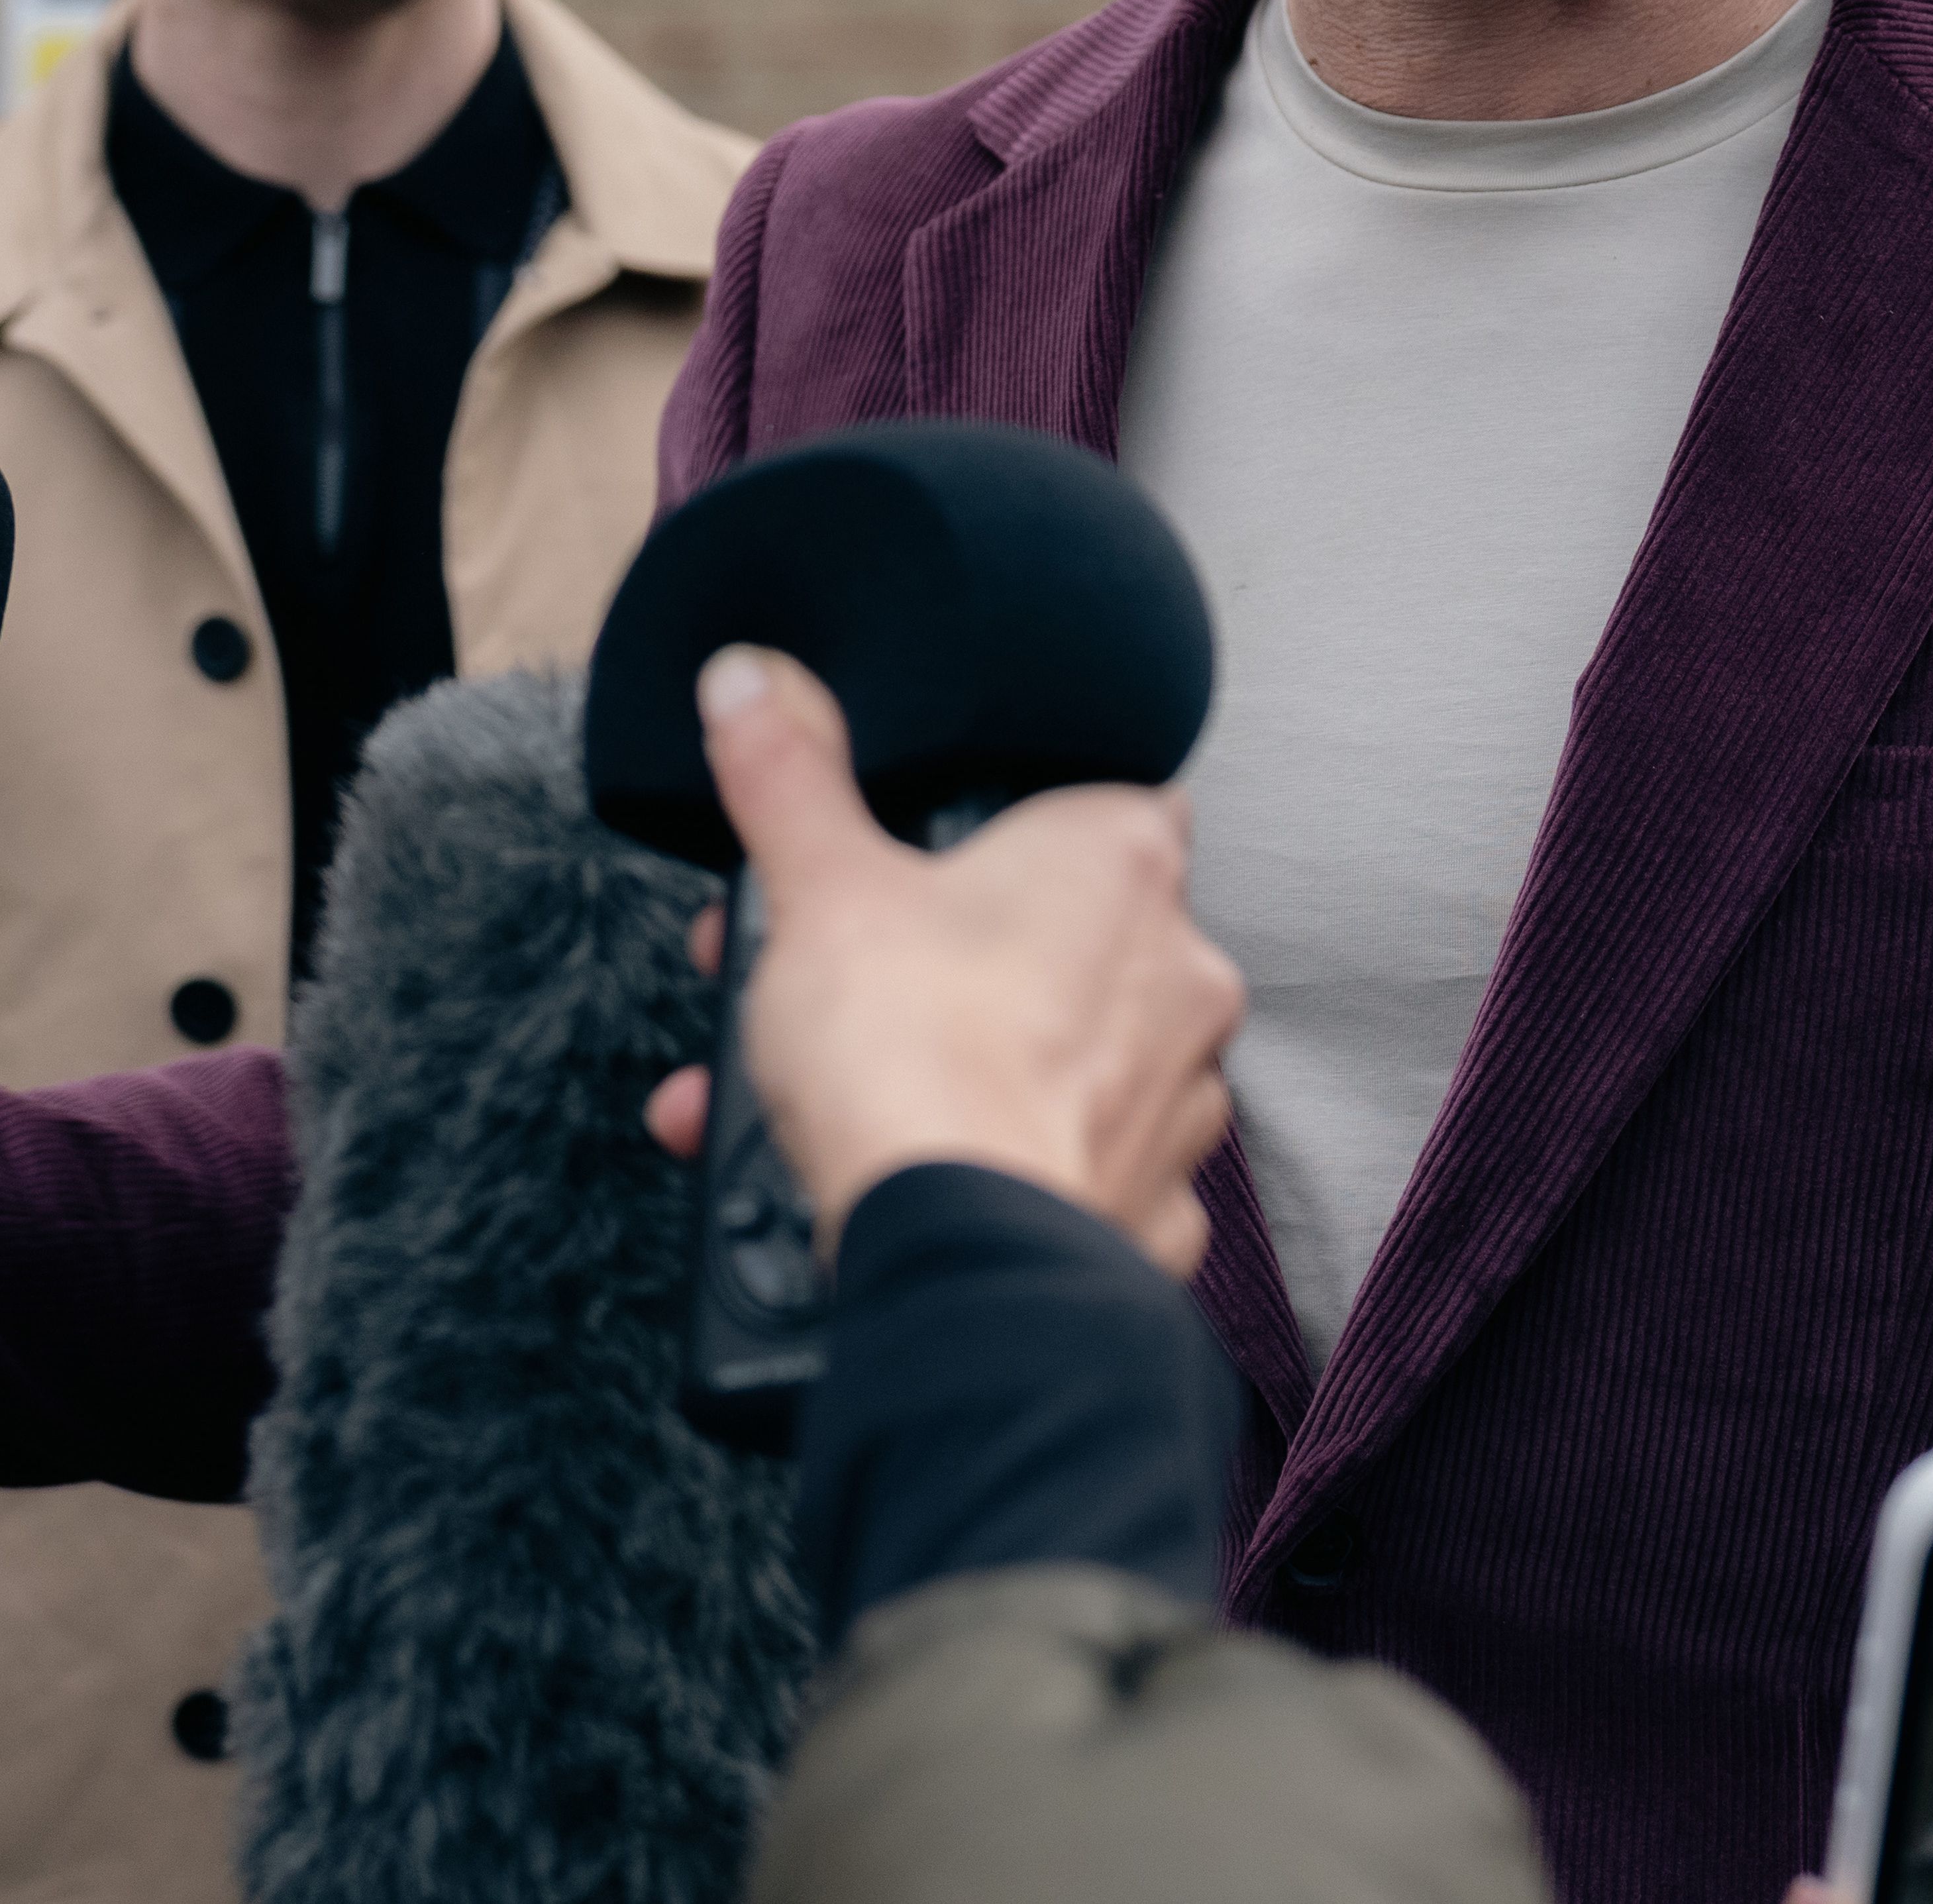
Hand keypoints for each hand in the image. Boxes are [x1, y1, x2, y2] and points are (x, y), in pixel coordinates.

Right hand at [636, 646, 1240, 1274]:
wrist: (954, 1251)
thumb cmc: (914, 1058)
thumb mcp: (818, 887)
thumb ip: (786, 775)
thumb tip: (753, 682)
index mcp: (1122, 858)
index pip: (1087, 800)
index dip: (990, 830)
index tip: (905, 870)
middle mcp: (1179, 973)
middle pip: (1049, 940)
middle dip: (925, 968)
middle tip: (826, 992)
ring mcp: (1177, 1098)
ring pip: (1053, 1063)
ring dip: (943, 1073)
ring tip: (819, 1101)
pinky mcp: (1152, 1207)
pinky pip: (1067, 1168)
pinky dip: (990, 1170)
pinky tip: (902, 1175)